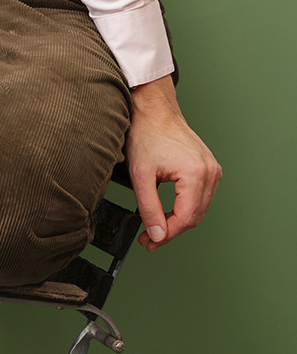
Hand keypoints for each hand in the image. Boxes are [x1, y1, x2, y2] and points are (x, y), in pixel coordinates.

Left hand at [125, 75, 221, 251]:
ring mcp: (212, 169)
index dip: (166, 235)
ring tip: (155, 228)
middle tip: (150, 239)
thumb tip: (156, 235)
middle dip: (171, 231)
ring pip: (198, 209)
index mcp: (196, 174)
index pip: (185, 219)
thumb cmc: (146, 134)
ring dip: (178, 221)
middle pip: (194, 217)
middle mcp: (210, 172)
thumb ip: (149, 208)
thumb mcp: (141, 175)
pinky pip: (199, 197)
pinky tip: (168, 212)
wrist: (153, 110)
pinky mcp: (208, 168)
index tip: (150, 242)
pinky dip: (184, 208)